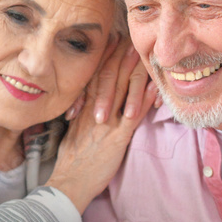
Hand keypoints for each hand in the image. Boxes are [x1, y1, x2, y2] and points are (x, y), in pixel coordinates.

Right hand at [46, 39, 156, 213]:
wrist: (69, 183)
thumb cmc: (71, 162)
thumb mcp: (71, 133)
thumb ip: (80, 117)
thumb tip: (86, 107)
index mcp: (82, 110)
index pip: (92, 77)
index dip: (101, 58)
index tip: (110, 40)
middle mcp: (93, 112)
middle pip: (106, 78)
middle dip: (117, 56)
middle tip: (128, 37)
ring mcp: (106, 124)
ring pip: (120, 91)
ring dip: (132, 71)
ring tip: (141, 53)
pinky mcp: (117, 139)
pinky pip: (133, 115)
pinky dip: (144, 100)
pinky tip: (153, 87)